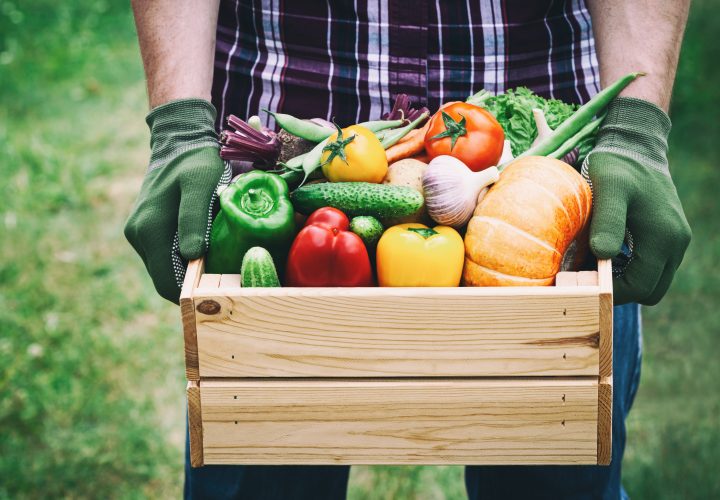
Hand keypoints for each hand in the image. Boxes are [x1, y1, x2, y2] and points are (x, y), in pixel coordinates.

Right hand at [124, 99, 229, 302]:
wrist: (179, 143)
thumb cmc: (196, 163)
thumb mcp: (200, 186)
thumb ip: (193, 219)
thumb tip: (192, 256)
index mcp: (150, 230)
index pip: (167, 283)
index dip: (190, 295)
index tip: (217, 296)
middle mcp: (138, 236)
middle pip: (166, 279)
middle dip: (191, 286)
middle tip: (222, 283)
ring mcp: (139, 234)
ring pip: (166, 268)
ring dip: (187, 272)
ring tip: (216, 264)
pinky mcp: (145, 230)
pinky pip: (165, 255)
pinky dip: (183, 259)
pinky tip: (204, 249)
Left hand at [584, 97, 690, 304]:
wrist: (635, 146)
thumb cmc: (617, 167)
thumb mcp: (608, 191)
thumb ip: (607, 222)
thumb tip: (602, 256)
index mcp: (663, 238)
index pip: (641, 287)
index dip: (613, 292)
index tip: (585, 283)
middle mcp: (676, 243)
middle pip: (650, 291)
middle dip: (620, 289)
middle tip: (589, 276)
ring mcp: (676, 240)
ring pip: (653, 280)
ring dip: (625, 279)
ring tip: (594, 263)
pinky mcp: (669, 235)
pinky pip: (652, 265)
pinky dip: (631, 267)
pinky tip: (605, 251)